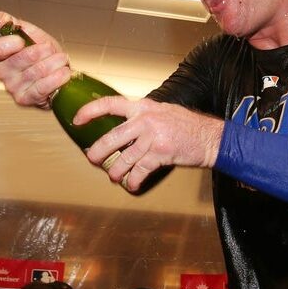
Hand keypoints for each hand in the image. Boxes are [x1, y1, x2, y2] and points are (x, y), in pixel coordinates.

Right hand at [0, 12, 72, 107]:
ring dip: (54, 63)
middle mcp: (1, 72)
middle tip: (52, 49)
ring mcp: (12, 87)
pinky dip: (56, 78)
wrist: (55, 72)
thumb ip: (12, 23)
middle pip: (21, 59)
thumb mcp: (28, 32)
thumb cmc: (41, 52)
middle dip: (42, 51)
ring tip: (62, 59)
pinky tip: (64, 73)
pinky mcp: (24, 99)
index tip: (23, 40)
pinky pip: (41, 88)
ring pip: (35, 72)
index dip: (10, 43)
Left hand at [74, 97, 223, 191]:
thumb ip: (142, 117)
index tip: (77, 120)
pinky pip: (140, 170)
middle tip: (93, 159)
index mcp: (143, 107)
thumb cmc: (187, 126)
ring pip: (124, 158)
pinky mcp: (161, 153)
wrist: (210, 137)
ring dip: (115, 171)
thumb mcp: (163, 112)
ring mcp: (153, 136)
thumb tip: (123, 128)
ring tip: (113, 177)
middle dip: (98, 152)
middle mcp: (145, 120)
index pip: (110, 104)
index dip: (90, 111)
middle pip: (111, 137)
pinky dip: (133, 180)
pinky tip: (132, 184)